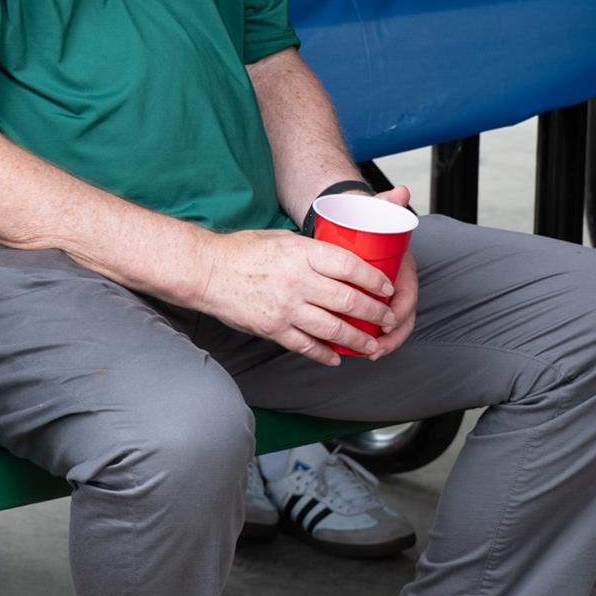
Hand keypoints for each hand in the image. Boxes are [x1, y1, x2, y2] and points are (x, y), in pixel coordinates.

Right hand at [189, 225, 401, 366]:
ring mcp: (285, 307)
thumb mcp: (281, 238)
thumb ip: (311, 250)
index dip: (374, 279)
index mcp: (301, 253)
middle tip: (388, 319)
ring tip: (371, 344)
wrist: (206, 271)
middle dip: (374, 312)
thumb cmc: (242, 251)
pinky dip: (325, 354)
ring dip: (357, 339)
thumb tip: (340, 260)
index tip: (387, 287)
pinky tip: (337, 357)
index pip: (349, 266)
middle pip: (348, 300)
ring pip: (333, 328)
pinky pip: (307, 345)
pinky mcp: (273, 328)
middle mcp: (297, 280)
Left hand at [364, 185, 418, 358]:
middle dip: (392, 337)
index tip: (387, 324)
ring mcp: (386, 295)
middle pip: (402, 317)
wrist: (355, 222)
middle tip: (374, 350)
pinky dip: (371, 338)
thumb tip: (400, 192)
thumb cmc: (366, 220)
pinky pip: (377, 324)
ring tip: (366, 354)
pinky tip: (357, 350)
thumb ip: (388, 201)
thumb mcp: (376, 211)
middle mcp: (397, 283)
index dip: (400, 312)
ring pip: (390, 325)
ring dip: (382, 343)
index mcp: (403, 267)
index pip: (408, 295)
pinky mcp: (373, 301)